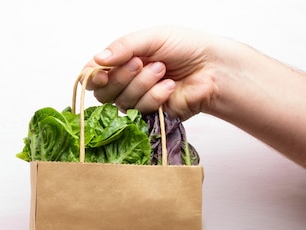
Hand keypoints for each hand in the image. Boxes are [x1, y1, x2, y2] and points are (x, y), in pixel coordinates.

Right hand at [83, 26, 224, 119]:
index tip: (100, 75)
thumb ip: (123, 46)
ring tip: (163, 70)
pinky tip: (169, 86)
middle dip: (121, 77)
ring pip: (122, 102)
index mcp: (121, 62)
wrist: (213, 67)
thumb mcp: (152, 38)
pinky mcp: (150, 115)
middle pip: (103, 92)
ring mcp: (137, 100)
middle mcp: (125, 83)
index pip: (93, 74)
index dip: (92, 77)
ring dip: (142, 84)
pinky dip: (155, 96)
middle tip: (140, 63)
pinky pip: (140, 111)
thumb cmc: (186, 47)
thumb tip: (98, 59)